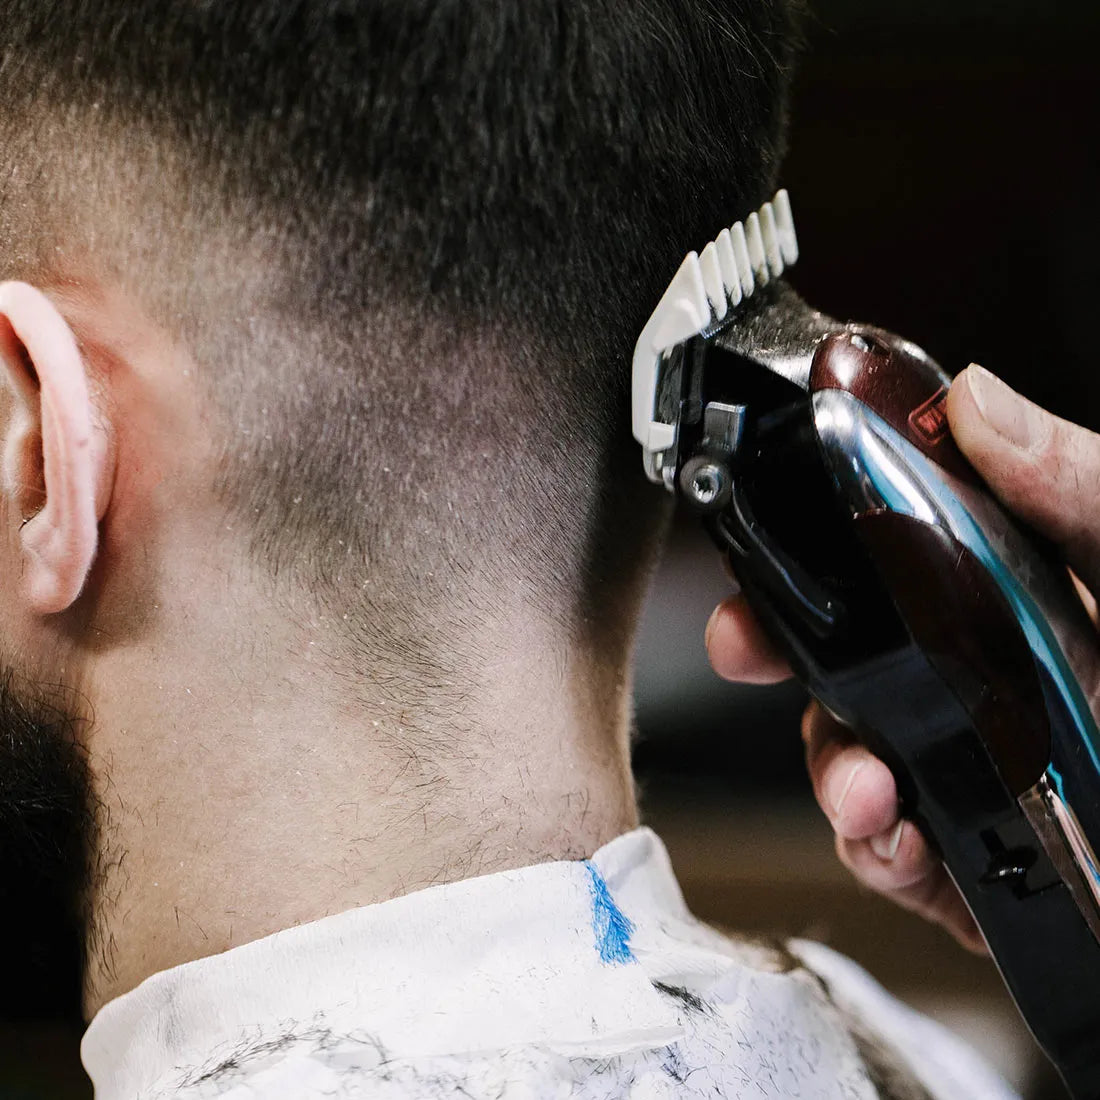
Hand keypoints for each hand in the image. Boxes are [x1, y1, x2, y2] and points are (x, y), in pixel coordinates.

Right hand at [705, 364, 1099, 951]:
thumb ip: (1076, 486)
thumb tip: (974, 401)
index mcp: (1012, 603)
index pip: (887, 563)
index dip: (811, 554)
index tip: (765, 547)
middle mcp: (981, 684)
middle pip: (844, 660)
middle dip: (780, 655)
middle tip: (746, 647)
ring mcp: (974, 773)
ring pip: (849, 757)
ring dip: (832, 768)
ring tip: (865, 787)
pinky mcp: (977, 861)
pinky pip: (891, 853)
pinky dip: (875, 850)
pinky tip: (901, 840)